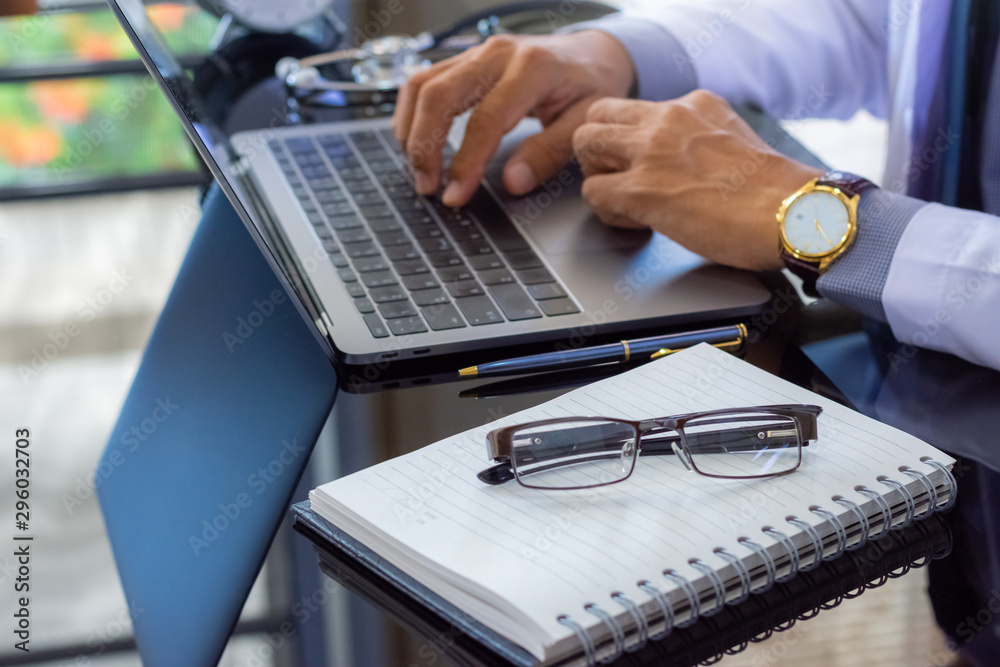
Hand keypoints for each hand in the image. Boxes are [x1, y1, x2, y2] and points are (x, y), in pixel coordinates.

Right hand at [393, 30, 634, 206]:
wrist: (591, 54)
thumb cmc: (589, 87)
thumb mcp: (583, 122)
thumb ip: (549, 153)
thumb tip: (513, 183)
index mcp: (532, 68)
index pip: (486, 120)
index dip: (466, 162)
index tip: (456, 195)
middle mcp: (497, 54)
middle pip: (439, 95)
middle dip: (424, 146)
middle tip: (428, 186)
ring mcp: (476, 53)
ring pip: (421, 85)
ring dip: (411, 131)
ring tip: (419, 170)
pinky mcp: (464, 60)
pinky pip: (423, 81)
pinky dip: (411, 115)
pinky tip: (416, 143)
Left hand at [572, 91, 824, 270]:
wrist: (794, 213)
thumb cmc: (775, 194)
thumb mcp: (735, 141)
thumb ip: (700, 140)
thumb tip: (682, 164)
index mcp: (694, 104)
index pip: (636, 108)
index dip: (629, 138)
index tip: (641, 162)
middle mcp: (668, 118)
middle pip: (598, 113)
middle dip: (599, 148)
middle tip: (618, 177)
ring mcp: (651, 151)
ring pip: (584, 143)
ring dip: (595, 173)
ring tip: (622, 200)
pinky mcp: (641, 189)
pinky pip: (593, 193)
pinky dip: (606, 213)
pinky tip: (636, 223)